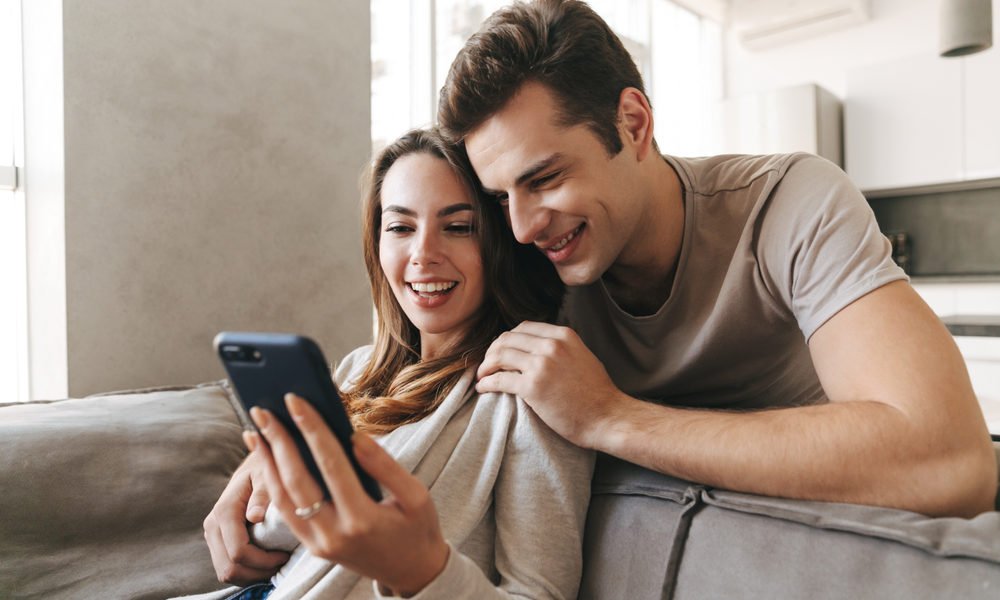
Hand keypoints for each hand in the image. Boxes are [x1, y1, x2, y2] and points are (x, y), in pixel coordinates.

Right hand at [203, 451, 289, 583]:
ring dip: (252, 575)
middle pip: (229, 568)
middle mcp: (213, 525)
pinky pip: (227, 567)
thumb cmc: (265, 468)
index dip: (263, 561)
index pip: (238, 552)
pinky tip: (266, 562)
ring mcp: (212, 534)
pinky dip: (246, 572)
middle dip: (257, 573)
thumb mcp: (267, 475)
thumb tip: (254, 517)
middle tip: (282, 564)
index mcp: (225, 511)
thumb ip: (262, 495)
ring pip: (226, 572)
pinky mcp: (217, 540)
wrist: (253, 465)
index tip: (285, 555)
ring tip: (276, 564)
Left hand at [246, 394, 449, 596]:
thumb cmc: (418, 530)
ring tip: (256, 430)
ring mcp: (319, 544)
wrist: (412, 573)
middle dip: (278, 442)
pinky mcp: (312, 547)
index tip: (295, 401)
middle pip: (296, 481)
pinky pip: (286, 512)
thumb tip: (354, 435)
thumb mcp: (416, 496)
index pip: (331, 464)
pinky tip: (267, 460)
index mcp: (363, 519)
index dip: (311, 429)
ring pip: (282, 498)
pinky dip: (272, 483)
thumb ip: (385, 466)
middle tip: (262, 411)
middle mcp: (334, 534)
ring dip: (266, 462)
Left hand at [476, 321, 625, 447]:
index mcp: (563, 335)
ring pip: (499, 356)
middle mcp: (551, 345)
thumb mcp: (582, 356)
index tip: (500, 351)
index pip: (523, 328)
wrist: (608, 417)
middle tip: (487, 365)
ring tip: (483, 376)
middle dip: (492, 351)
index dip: (507, 339)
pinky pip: (499, 379)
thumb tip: (537, 348)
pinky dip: (487, 383)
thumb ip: (561, 348)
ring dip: (486, 366)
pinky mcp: (532, 387)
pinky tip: (483, 388)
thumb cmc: (597, 393)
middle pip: (507, 339)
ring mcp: (541, 365)